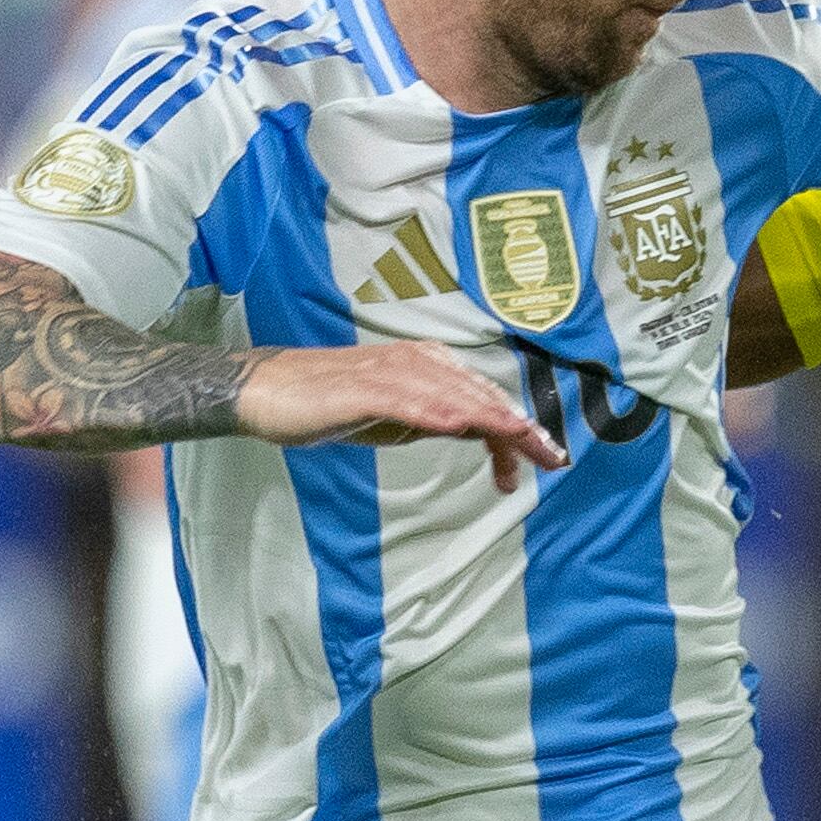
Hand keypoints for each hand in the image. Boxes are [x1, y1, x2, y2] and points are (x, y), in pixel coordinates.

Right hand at [233, 338, 565, 488]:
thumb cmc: (333, 404)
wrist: (269, 392)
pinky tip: (457, 425)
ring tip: (520, 437)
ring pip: (450, 394)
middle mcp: (414, 361)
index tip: (548, 458)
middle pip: (478, 395)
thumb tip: (476, 432)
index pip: (484, 398)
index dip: (519, 428)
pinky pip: (403, 399)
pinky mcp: (359, 388)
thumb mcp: (397, 419)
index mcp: (427, 366)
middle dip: (518, 428)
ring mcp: (387, 372)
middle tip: (551, 458)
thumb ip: (436, 420)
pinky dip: (432, 411)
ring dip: (487, 417)